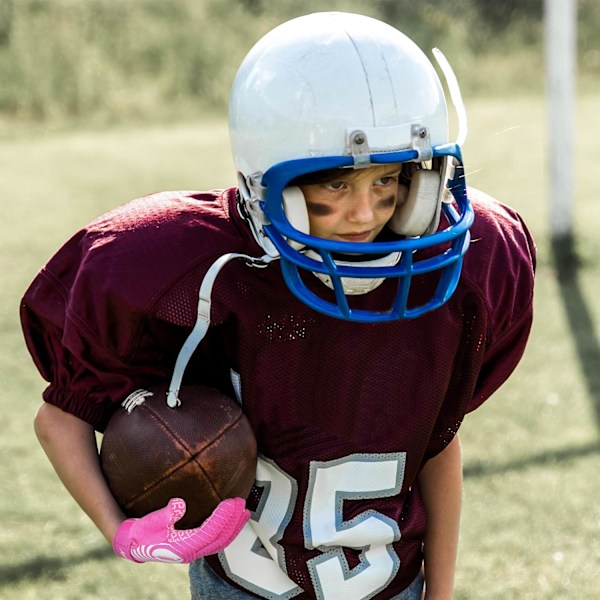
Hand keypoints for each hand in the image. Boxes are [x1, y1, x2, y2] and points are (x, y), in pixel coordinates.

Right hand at [112, 497, 249, 562]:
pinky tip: (232, 520)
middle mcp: (191, 552)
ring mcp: (194, 551)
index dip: (223, 517)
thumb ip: (164, 514)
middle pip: (220, 538)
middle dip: (233, 521)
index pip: (210, 532)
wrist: (133, 546)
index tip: (231, 502)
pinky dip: (227, 530)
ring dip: (234, 527)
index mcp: (183, 547)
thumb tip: (179, 503)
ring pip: (220, 542)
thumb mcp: (148, 522)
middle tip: (242, 503)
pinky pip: (216, 540)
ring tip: (244, 511)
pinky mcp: (194, 547)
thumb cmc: (141, 533)